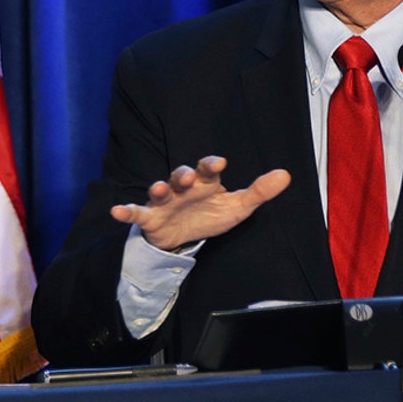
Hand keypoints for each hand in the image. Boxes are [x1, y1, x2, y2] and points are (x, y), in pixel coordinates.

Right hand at [110, 156, 291, 250]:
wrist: (185, 237)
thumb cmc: (211, 215)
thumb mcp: (237, 207)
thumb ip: (259, 192)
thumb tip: (286, 175)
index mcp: (205, 182)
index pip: (208, 169)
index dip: (211, 165)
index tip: (220, 164)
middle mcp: (183, 187)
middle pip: (181, 175)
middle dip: (184, 175)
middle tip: (189, 178)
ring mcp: (165, 201)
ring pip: (159, 190)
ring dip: (158, 187)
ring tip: (159, 188)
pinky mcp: (150, 217)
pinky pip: (136, 213)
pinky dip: (126, 211)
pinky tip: (117, 211)